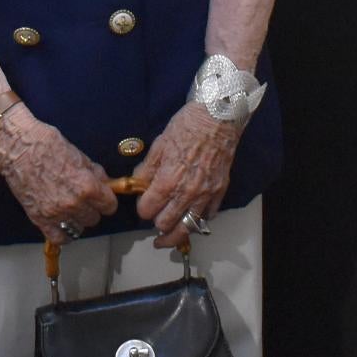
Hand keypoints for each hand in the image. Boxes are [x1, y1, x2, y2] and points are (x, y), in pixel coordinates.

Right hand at [0, 113, 121, 241]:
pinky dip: (63, 233)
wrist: (16, 147)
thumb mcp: (78, 154)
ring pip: (79, 229)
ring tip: (71, 209)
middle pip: (94, 219)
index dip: (106, 200)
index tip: (102, 197)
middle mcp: (73, 203)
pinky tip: (61, 222)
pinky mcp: (39, 219)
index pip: (109, 206)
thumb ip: (93, 173)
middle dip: (91, 208)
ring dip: (77, 220)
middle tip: (84, 199)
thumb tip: (104, 183)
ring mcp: (56, 214)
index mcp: (86, 186)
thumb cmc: (44, 144)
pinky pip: (59, 238)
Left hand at [135, 101, 242, 250]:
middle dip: (157, 224)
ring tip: (168, 238)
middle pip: (166, 225)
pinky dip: (199, 220)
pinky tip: (192, 217)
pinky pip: (208, 217)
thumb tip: (137, 183)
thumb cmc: (186, 127)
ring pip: (188, 228)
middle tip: (155, 220)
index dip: (142, 209)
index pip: (147, 211)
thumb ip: (147, 169)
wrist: (217, 118)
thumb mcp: (159, 145)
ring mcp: (205, 195)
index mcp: (168, 181)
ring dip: (176, 233)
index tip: (143, 204)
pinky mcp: (220, 192)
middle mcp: (186, 194)